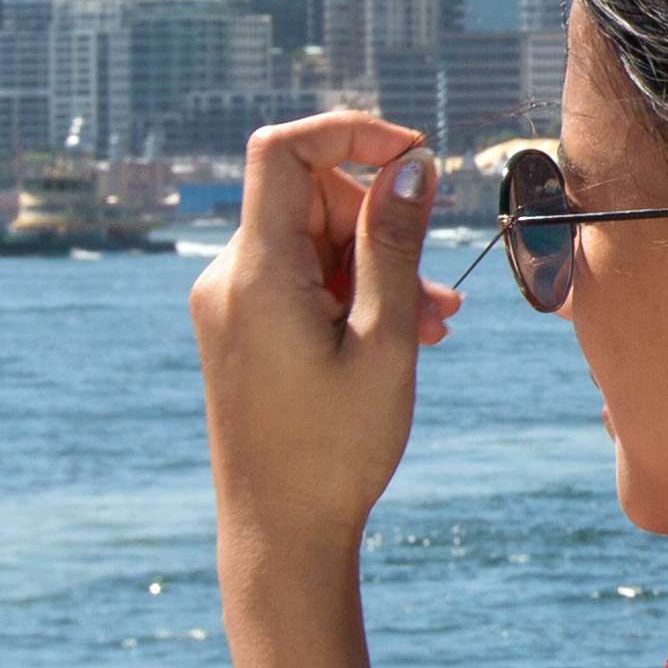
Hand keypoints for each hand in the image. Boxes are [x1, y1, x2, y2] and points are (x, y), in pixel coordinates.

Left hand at [197, 111, 454, 558]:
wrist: (280, 534)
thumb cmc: (334, 446)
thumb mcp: (385, 340)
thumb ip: (394, 245)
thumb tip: (411, 167)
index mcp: (255, 272)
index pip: (282, 151)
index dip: (350, 133)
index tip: (414, 156)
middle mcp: (228, 278)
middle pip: (307, 197)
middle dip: (379, 222)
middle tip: (439, 282)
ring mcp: (231, 306)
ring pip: (312, 245)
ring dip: (376, 266)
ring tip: (433, 325)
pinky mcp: (242, 332)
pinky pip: (301, 282)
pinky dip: (352, 294)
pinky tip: (402, 334)